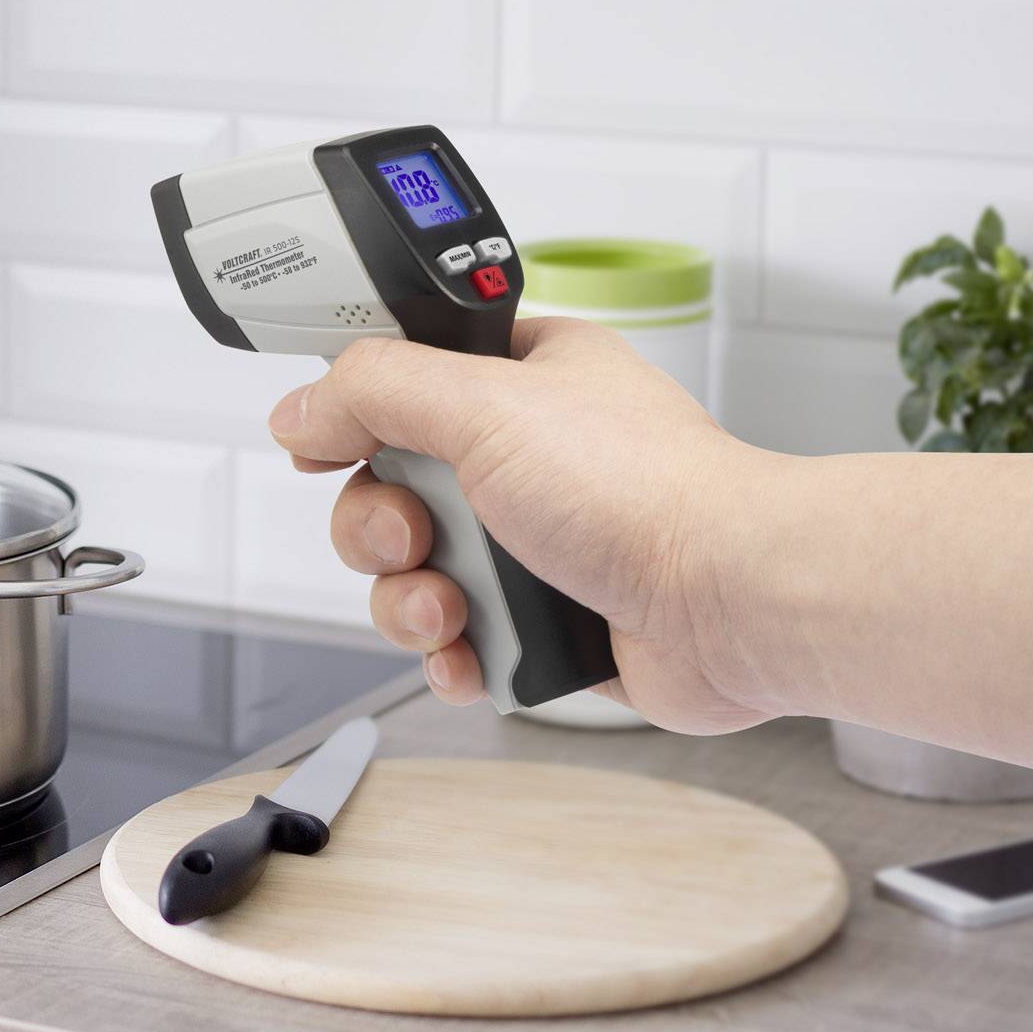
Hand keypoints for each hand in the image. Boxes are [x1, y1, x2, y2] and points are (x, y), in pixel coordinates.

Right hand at [267, 318, 775, 732]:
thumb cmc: (649, 494)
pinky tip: (474, 653)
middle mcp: (528, 455)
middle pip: (391, 487)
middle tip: (415, 537)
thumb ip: (376, 392)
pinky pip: (458, 639)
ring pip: (416, 572)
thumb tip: (301, 406)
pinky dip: (453, 654)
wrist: (731, 604)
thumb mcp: (486, 406)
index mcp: (523, 378)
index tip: (322, 446)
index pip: (403, 378)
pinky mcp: (547, 617)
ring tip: (454, 610)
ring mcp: (538, 540)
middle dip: (381, 528)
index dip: (353, 414)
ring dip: (412, 600)